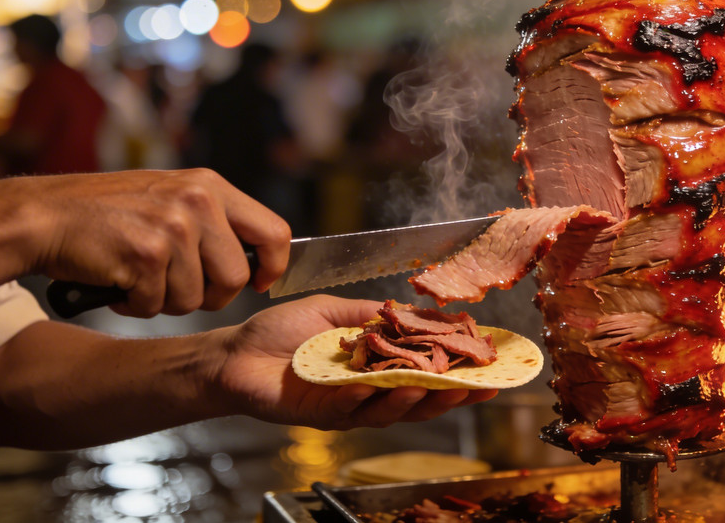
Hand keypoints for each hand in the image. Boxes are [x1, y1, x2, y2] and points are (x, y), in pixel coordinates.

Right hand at [28, 168, 290, 316]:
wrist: (46, 216)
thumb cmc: (108, 213)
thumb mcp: (171, 198)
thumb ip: (214, 222)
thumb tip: (260, 263)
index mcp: (210, 186)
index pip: (274, 231)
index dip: (273, 267)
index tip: (260, 283)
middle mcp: (197, 202)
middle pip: (236, 277)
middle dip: (209, 296)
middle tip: (176, 288)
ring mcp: (172, 227)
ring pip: (195, 298)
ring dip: (165, 301)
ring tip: (139, 277)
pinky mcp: (144, 255)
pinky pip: (157, 305)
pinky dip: (136, 305)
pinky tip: (119, 281)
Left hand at [207, 294, 497, 428]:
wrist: (235, 353)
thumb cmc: (280, 331)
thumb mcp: (333, 310)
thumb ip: (371, 314)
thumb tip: (410, 309)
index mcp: (376, 367)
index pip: (425, 372)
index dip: (458, 372)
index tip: (489, 366)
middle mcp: (368, 391)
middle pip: (420, 401)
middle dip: (453, 396)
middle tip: (480, 389)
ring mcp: (346, 406)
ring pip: (390, 411)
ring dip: (414, 400)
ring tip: (432, 388)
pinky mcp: (321, 415)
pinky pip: (349, 410)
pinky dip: (363, 399)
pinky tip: (374, 388)